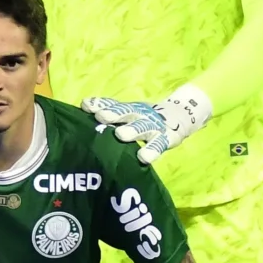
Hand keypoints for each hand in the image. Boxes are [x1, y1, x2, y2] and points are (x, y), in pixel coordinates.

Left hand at [81, 86, 211, 164]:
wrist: (178, 116)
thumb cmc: (141, 119)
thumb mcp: (126, 113)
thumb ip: (108, 109)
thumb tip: (84, 104)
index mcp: (128, 109)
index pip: (112, 105)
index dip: (100, 105)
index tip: (86, 106)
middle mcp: (139, 115)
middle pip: (126, 113)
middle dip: (113, 114)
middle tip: (101, 117)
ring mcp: (152, 126)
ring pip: (141, 128)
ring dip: (131, 131)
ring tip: (120, 135)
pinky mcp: (165, 139)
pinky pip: (157, 145)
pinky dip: (151, 151)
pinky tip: (143, 157)